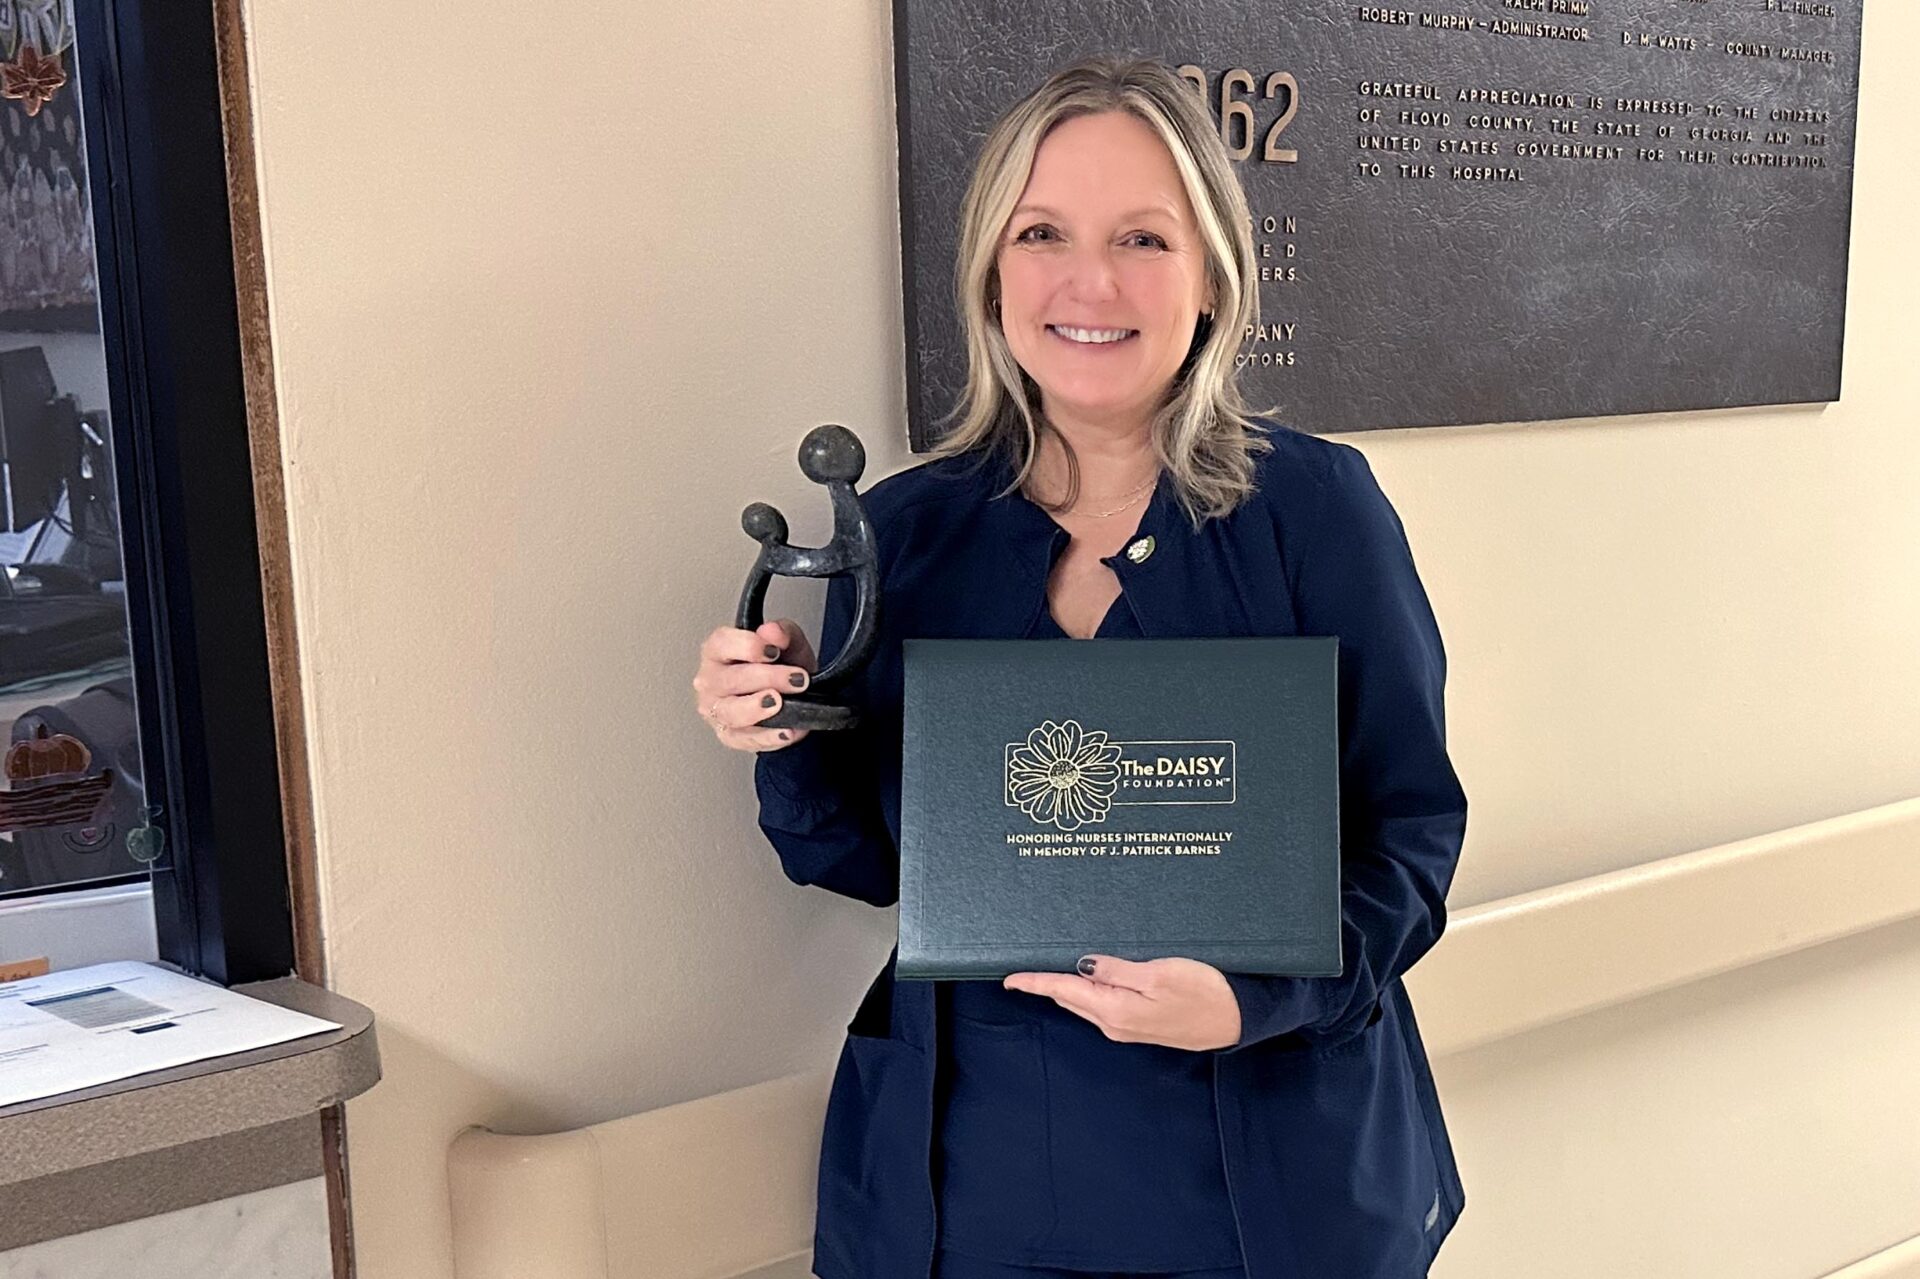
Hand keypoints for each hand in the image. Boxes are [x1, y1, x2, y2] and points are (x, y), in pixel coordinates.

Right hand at [693, 618, 818, 751]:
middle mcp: (711, 680)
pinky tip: (785, 730)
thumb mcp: (788, 643)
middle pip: (730, 679)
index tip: (773, 651)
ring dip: (758, 708)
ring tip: (779, 703)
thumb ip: (783, 633)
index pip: (723, 643)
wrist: (791, 696)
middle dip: (767, 678)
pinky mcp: (728, 735)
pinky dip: (768, 737)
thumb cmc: (780, 666)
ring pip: (731, 712)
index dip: (748, 646)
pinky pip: (745, 739)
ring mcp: (716, 709)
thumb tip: (774, 632)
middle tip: (796, 679)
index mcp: (718, 650)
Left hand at [1002, 955, 1240, 1050]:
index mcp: (1114, 1010)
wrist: (1238, 1019)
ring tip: (1053, 965)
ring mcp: (1128, 1027)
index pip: (1063, 991)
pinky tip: (1092, 976)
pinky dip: (1091, 990)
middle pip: (1070, 997)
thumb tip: (1082, 965)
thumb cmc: (1204, 992)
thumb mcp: (1158, 974)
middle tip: (1026, 963)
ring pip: (1086, 1002)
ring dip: (1069, 985)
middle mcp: (1115, 1024)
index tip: (1008, 978)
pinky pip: (1104, 1005)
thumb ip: (1116, 970)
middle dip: (1047, 982)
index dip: (1034, 982)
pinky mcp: (1142, 1024)